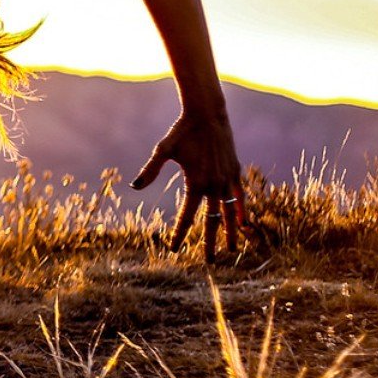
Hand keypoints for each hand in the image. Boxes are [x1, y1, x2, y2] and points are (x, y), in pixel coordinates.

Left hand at [132, 107, 247, 262]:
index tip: (173, 249)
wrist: (208, 114)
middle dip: (209, 242)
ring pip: (229, 212)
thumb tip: (135, 187)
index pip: (186, 215)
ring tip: (230, 250)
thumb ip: (151, 170)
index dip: (180, 233)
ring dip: (230, 232)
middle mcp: (214, 184)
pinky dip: (241, 211)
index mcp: (195, 182)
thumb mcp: (163, 149)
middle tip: (208, 262)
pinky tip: (242, 224)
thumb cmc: (182, 131)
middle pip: (212, 220)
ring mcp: (227, 179)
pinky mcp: (235, 172)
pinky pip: (240, 196)